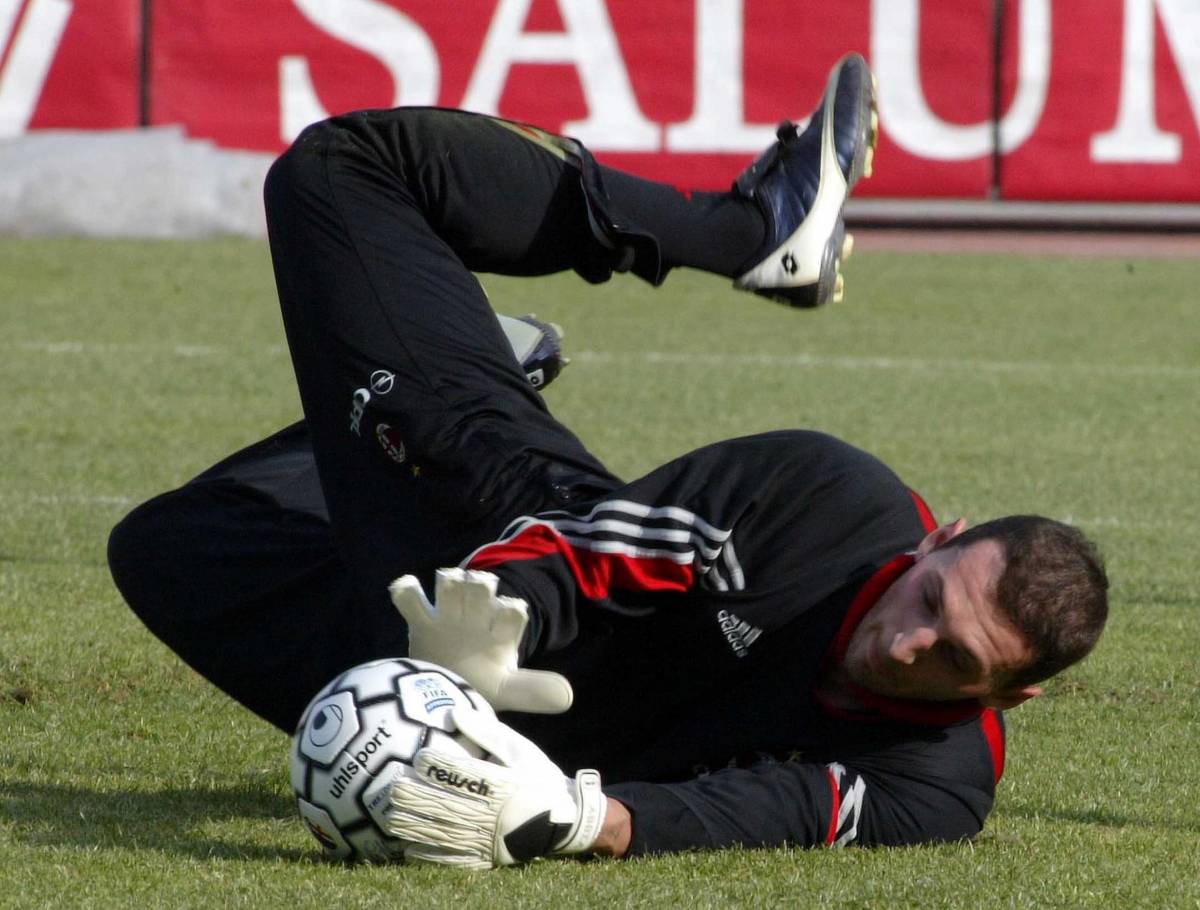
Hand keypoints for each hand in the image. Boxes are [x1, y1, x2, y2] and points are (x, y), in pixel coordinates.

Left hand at [387, 705, 605, 867]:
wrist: (565, 818)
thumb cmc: (538, 776)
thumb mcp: (520, 749)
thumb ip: (488, 732)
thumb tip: (455, 711)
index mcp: (503, 784)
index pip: (467, 775)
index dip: (442, 767)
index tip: (419, 757)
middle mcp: (495, 813)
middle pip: (450, 805)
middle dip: (420, 797)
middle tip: (394, 787)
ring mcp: (490, 837)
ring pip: (447, 832)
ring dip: (418, 825)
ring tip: (392, 817)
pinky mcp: (488, 855)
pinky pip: (456, 857)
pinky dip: (432, 853)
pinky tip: (409, 847)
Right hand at [390, 568, 573, 713]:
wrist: (444, 690)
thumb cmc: (481, 683)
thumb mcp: (507, 690)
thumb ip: (532, 692)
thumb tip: (568, 697)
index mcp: (500, 634)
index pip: (512, 614)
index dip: (512, 610)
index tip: (512, 612)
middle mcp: (476, 619)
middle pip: (482, 589)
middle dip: (482, 585)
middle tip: (481, 589)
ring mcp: (448, 616)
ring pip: (451, 585)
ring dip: (451, 581)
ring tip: (449, 584)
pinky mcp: (420, 620)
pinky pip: (411, 599)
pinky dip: (407, 591)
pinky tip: (408, 589)